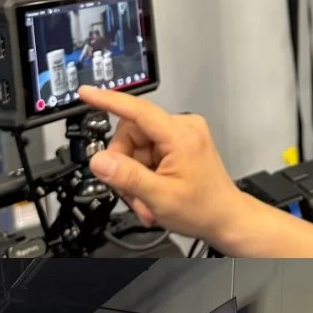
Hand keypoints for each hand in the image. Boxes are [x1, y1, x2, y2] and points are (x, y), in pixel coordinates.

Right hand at [77, 87, 252, 245]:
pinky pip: (147, 152)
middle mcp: (183, 128)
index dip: (108, 100)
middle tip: (131, 191)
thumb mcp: (160, 197)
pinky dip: (143, 174)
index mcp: (181, 136)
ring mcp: (182, 136)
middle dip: (125, 165)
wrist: (226, 219)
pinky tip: (151, 191)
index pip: (137, 110)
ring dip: (133, 175)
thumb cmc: (204, 209)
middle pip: (131, 134)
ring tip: (145, 198)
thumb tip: (100, 161)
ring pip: (136, 146)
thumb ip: (127, 177)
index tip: (86, 93)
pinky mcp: (179, 144)